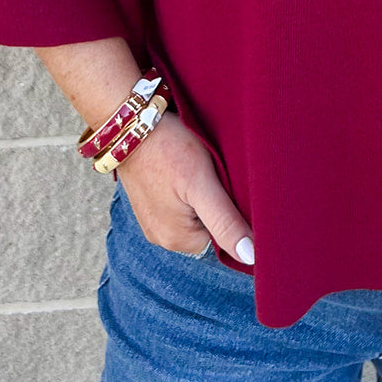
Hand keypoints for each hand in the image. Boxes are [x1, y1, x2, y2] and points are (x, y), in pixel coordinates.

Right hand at [117, 110, 254, 263]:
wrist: (130, 123)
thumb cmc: (168, 150)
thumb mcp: (203, 185)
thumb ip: (225, 222)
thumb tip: (250, 258)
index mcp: (177, 241)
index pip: (224, 240)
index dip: (232, 215)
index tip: (228, 188)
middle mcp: (161, 238)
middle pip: (208, 228)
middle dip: (217, 205)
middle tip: (213, 175)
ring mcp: (152, 220)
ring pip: (194, 214)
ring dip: (203, 196)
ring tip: (197, 170)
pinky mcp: (148, 202)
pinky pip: (178, 204)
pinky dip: (187, 190)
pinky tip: (185, 170)